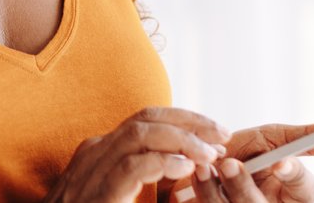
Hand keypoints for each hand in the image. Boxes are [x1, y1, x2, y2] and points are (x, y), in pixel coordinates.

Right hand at [43, 107, 231, 202]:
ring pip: (138, 134)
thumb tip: (190, 169)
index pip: (148, 119)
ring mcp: (90, 171)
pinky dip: (162, 163)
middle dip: (190, 122)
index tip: (216, 135)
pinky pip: (130, 167)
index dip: (186, 121)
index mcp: (103, 152)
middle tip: (223, 136)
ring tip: (208, 154)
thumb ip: (148, 178)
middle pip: (147, 118)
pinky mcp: (96, 195)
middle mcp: (95, 153)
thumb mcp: (123, 196)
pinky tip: (184, 169)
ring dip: (181, 140)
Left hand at [176, 122, 313, 202]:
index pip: (306, 189)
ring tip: (205, 167)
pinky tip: (196, 175)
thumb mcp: (272, 140)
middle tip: (229, 164)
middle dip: (245, 188)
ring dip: (218, 190)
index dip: (293, 175)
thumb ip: (303, 139)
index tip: (280, 161)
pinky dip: (203, 194)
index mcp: (293, 192)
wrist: (198, 160)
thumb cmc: (242, 150)